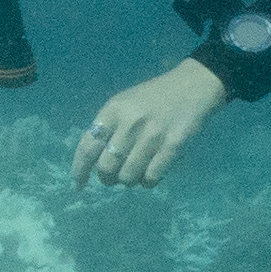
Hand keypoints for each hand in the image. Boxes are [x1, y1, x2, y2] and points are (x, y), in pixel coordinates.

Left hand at [72, 57, 230, 188]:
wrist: (192, 86)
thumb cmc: (152, 98)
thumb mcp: (123, 104)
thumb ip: (106, 128)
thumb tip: (90, 162)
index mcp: (113, 110)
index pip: (88, 147)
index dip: (79, 170)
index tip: (78, 185)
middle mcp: (129, 123)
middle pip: (106, 167)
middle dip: (107, 178)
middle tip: (113, 177)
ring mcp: (151, 135)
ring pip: (128, 177)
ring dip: (128, 181)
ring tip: (135, 171)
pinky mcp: (172, 146)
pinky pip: (151, 178)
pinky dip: (147, 182)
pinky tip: (150, 174)